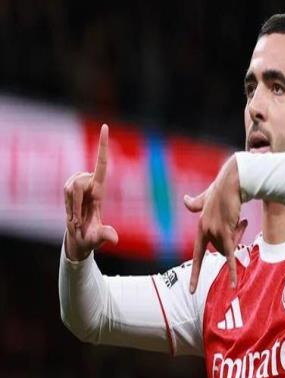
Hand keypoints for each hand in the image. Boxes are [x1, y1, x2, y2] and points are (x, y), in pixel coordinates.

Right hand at [63, 124, 117, 260]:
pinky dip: (67, 207)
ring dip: (71, 208)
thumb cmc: (92, 237)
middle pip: (77, 187)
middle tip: (77, 222)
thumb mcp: (98, 238)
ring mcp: (77, 183)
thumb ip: (105, 236)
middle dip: (74, 206)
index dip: (102, 145)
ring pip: (69, 190)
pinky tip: (72, 215)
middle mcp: (89, 182)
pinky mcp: (68, 186)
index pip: (102, 163)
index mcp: (101, 188)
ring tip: (76, 219)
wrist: (80, 237)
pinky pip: (65, 193)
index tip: (105, 126)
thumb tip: (114, 238)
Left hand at [184, 155, 247, 292]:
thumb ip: (195, 203)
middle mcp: (205, 230)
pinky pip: (230, 256)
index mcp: (201, 226)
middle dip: (234, 241)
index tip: (191, 290)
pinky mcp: (225, 231)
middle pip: (221, 250)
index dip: (196, 273)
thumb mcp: (206, 197)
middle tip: (241, 222)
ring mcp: (214, 232)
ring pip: (230, 248)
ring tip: (242, 219)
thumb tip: (184, 199)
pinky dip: (232, 271)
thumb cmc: (222, 188)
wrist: (232, 181)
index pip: (198, 254)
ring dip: (240, 236)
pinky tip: (232, 285)